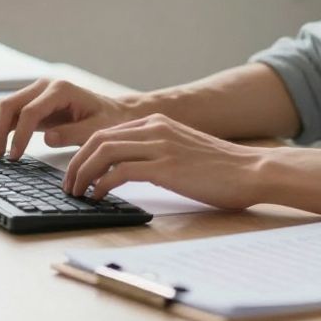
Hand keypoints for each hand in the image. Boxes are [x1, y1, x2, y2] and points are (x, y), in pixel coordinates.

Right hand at [0, 78, 139, 158]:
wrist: (112, 112)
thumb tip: (47, 139)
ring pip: (2, 105)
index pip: (29, 111)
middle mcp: (44, 86)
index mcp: (60, 89)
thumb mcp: (96, 129)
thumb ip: (73, 133)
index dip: (19, 135)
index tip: (14, 157)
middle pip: (8, 104)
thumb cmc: (107, 120)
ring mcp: (35, 92)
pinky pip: (6, 112)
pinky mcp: (31, 103)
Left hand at [64, 113, 267, 209]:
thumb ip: (157, 152)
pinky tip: (99, 197)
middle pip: (98, 139)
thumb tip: (129, 170)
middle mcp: (155, 128)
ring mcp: (160, 146)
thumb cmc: (222, 169)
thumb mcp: (183, 150)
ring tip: (77, 193)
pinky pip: (120, 172)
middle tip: (68, 185)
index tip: (76, 172)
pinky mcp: (166, 167)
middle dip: (76, 163)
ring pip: (104, 152)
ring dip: (83, 174)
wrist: (252, 170)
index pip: (107, 132)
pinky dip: (102, 184)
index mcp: (157, 123)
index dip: (85, 152)